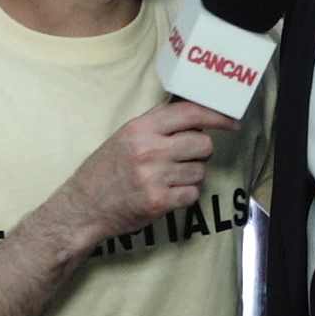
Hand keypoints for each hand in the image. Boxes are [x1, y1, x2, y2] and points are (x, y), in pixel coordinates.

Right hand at [56, 99, 236, 243]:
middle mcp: (148, 150)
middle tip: (185, 158)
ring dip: (190, 176)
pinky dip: (184, 196)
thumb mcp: (124, 136)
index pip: (190, 113)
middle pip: (203, 144)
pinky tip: (166, 194)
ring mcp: (154, 177)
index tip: (231, 121)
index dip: (217, 116)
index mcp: (139, 128)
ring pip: (200, 172)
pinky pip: (192, 194)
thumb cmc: (105, 171)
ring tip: (167, 179)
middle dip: (200, 153)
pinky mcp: (158, 202)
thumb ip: (155, 122)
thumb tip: (189, 108)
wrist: (83, 207)